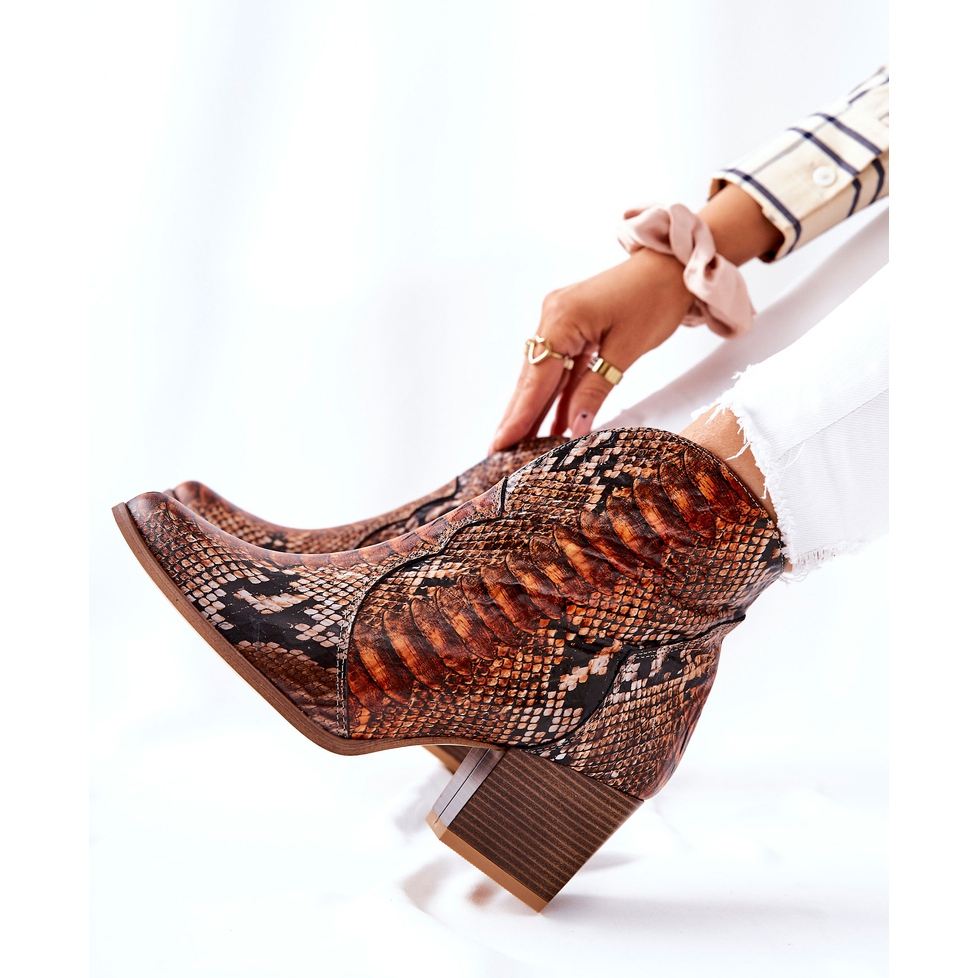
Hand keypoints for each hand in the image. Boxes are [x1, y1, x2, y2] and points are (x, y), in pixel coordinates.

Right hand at [490, 249, 692, 451]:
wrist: (671, 266)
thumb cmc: (656, 298)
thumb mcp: (627, 349)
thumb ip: (596, 389)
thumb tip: (575, 429)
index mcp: (561, 319)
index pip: (536, 379)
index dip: (518, 416)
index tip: (500, 445)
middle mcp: (552, 317)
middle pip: (531, 379)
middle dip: (517, 418)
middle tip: (498, 454)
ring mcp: (559, 321)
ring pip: (543, 376)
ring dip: (535, 411)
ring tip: (520, 447)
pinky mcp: (572, 327)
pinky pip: (560, 368)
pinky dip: (558, 396)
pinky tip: (551, 426)